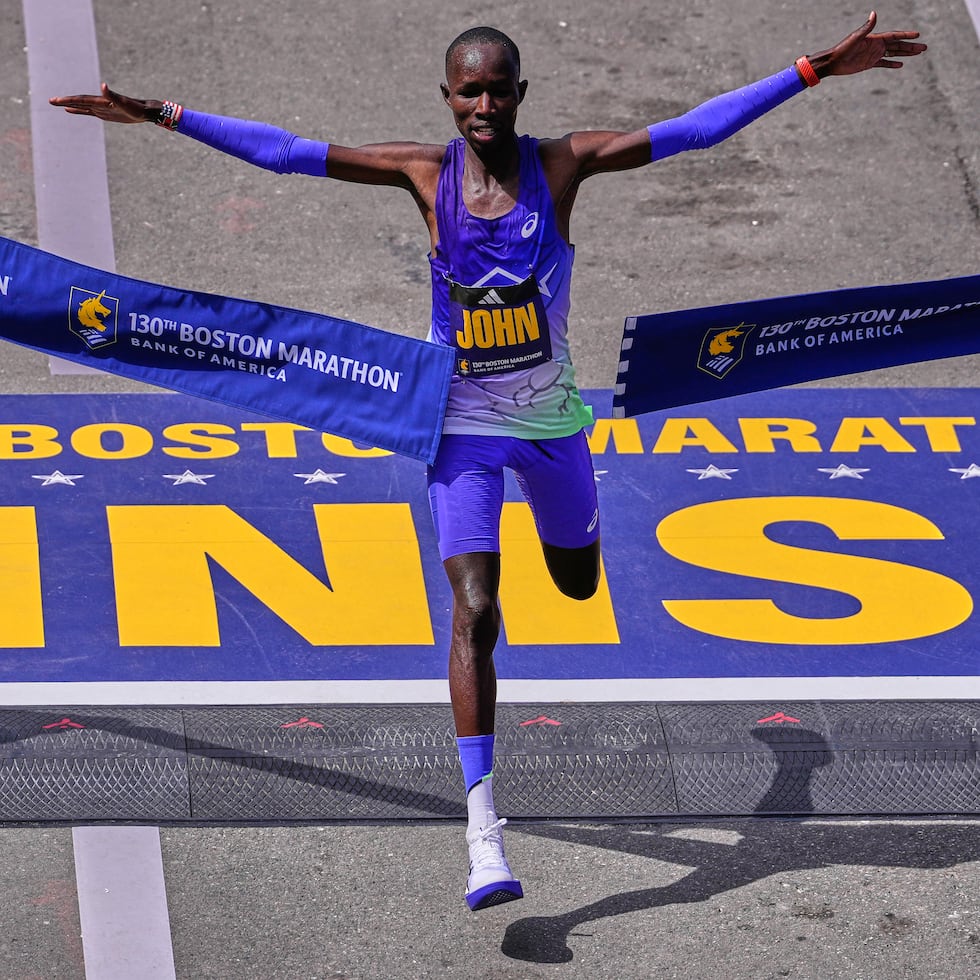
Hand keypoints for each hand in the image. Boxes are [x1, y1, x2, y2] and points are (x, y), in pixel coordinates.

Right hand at [49, 83, 157, 123]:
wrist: (144, 111)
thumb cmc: (135, 108)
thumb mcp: (123, 103)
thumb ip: (112, 95)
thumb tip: (103, 85)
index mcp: (100, 101)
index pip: (81, 100)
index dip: (68, 100)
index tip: (56, 101)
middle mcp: (99, 103)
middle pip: (78, 101)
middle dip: (64, 101)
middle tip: (50, 101)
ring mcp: (101, 108)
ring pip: (81, 106)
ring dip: (69, 105)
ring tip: (56, 103)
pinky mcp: (104, 114)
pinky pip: (88, 112)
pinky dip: (79, 110)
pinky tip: (71, 110)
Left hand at [810, 10, 926, 77]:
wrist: (833, 61)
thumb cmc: (843, 49)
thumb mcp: (856, 38)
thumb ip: (867, 27)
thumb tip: (874, 13)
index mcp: (875, 38)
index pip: (895, 36)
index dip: (906, 35)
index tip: (917, 35)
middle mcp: (876, 45)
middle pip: (898, 45)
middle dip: (911, 46)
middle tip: (924, 47)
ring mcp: (874, 54)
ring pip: (893, 53)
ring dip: (905, 54)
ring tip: (917, 54)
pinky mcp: (869, 64)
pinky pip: (883, 63)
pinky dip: (892, 64)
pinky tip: (900, 65)